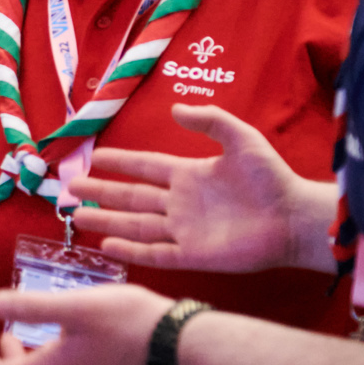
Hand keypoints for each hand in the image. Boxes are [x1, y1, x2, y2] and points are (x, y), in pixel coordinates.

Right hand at [69, 105, 335, 273]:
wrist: (293, 218)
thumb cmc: (270, 177)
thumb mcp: (241, 137)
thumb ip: (209, 120)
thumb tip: (175, 109)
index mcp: (189, 174)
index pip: (146, 167)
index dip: (121, 163)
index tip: (95, 158)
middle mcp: (181, 202)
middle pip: (132, 197)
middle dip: (102, 193)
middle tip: (70, 190)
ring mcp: (185, 230)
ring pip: (136, 224)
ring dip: (107, 220)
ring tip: (78, 217)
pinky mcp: (193, 255)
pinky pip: (155, 252)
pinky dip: (131, 250)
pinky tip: (107, 244)